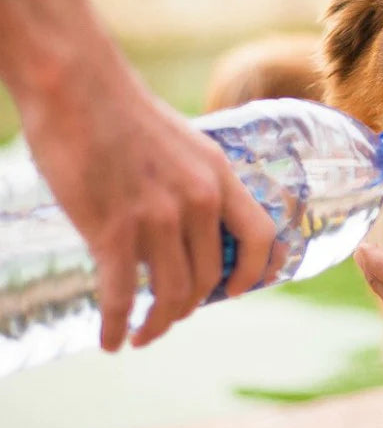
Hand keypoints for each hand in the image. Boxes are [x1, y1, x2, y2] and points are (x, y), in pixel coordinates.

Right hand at [16, 50, 277, 350]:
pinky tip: (110, 340)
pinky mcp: (112, 230)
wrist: (77, 86)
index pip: (260, 236)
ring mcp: (158, 217)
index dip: (255, 272)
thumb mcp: (184, 145)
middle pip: (210, 277)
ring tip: (143, 334)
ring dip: (158, 324)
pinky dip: (117, 325)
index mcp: (219, 176)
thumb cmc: (124, 113)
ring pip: (171, 293)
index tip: (237, 292)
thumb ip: (196, 183)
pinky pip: (122, 296)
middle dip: (191, 306)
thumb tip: (193, 225)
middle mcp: (198, 200)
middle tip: (171, 315)